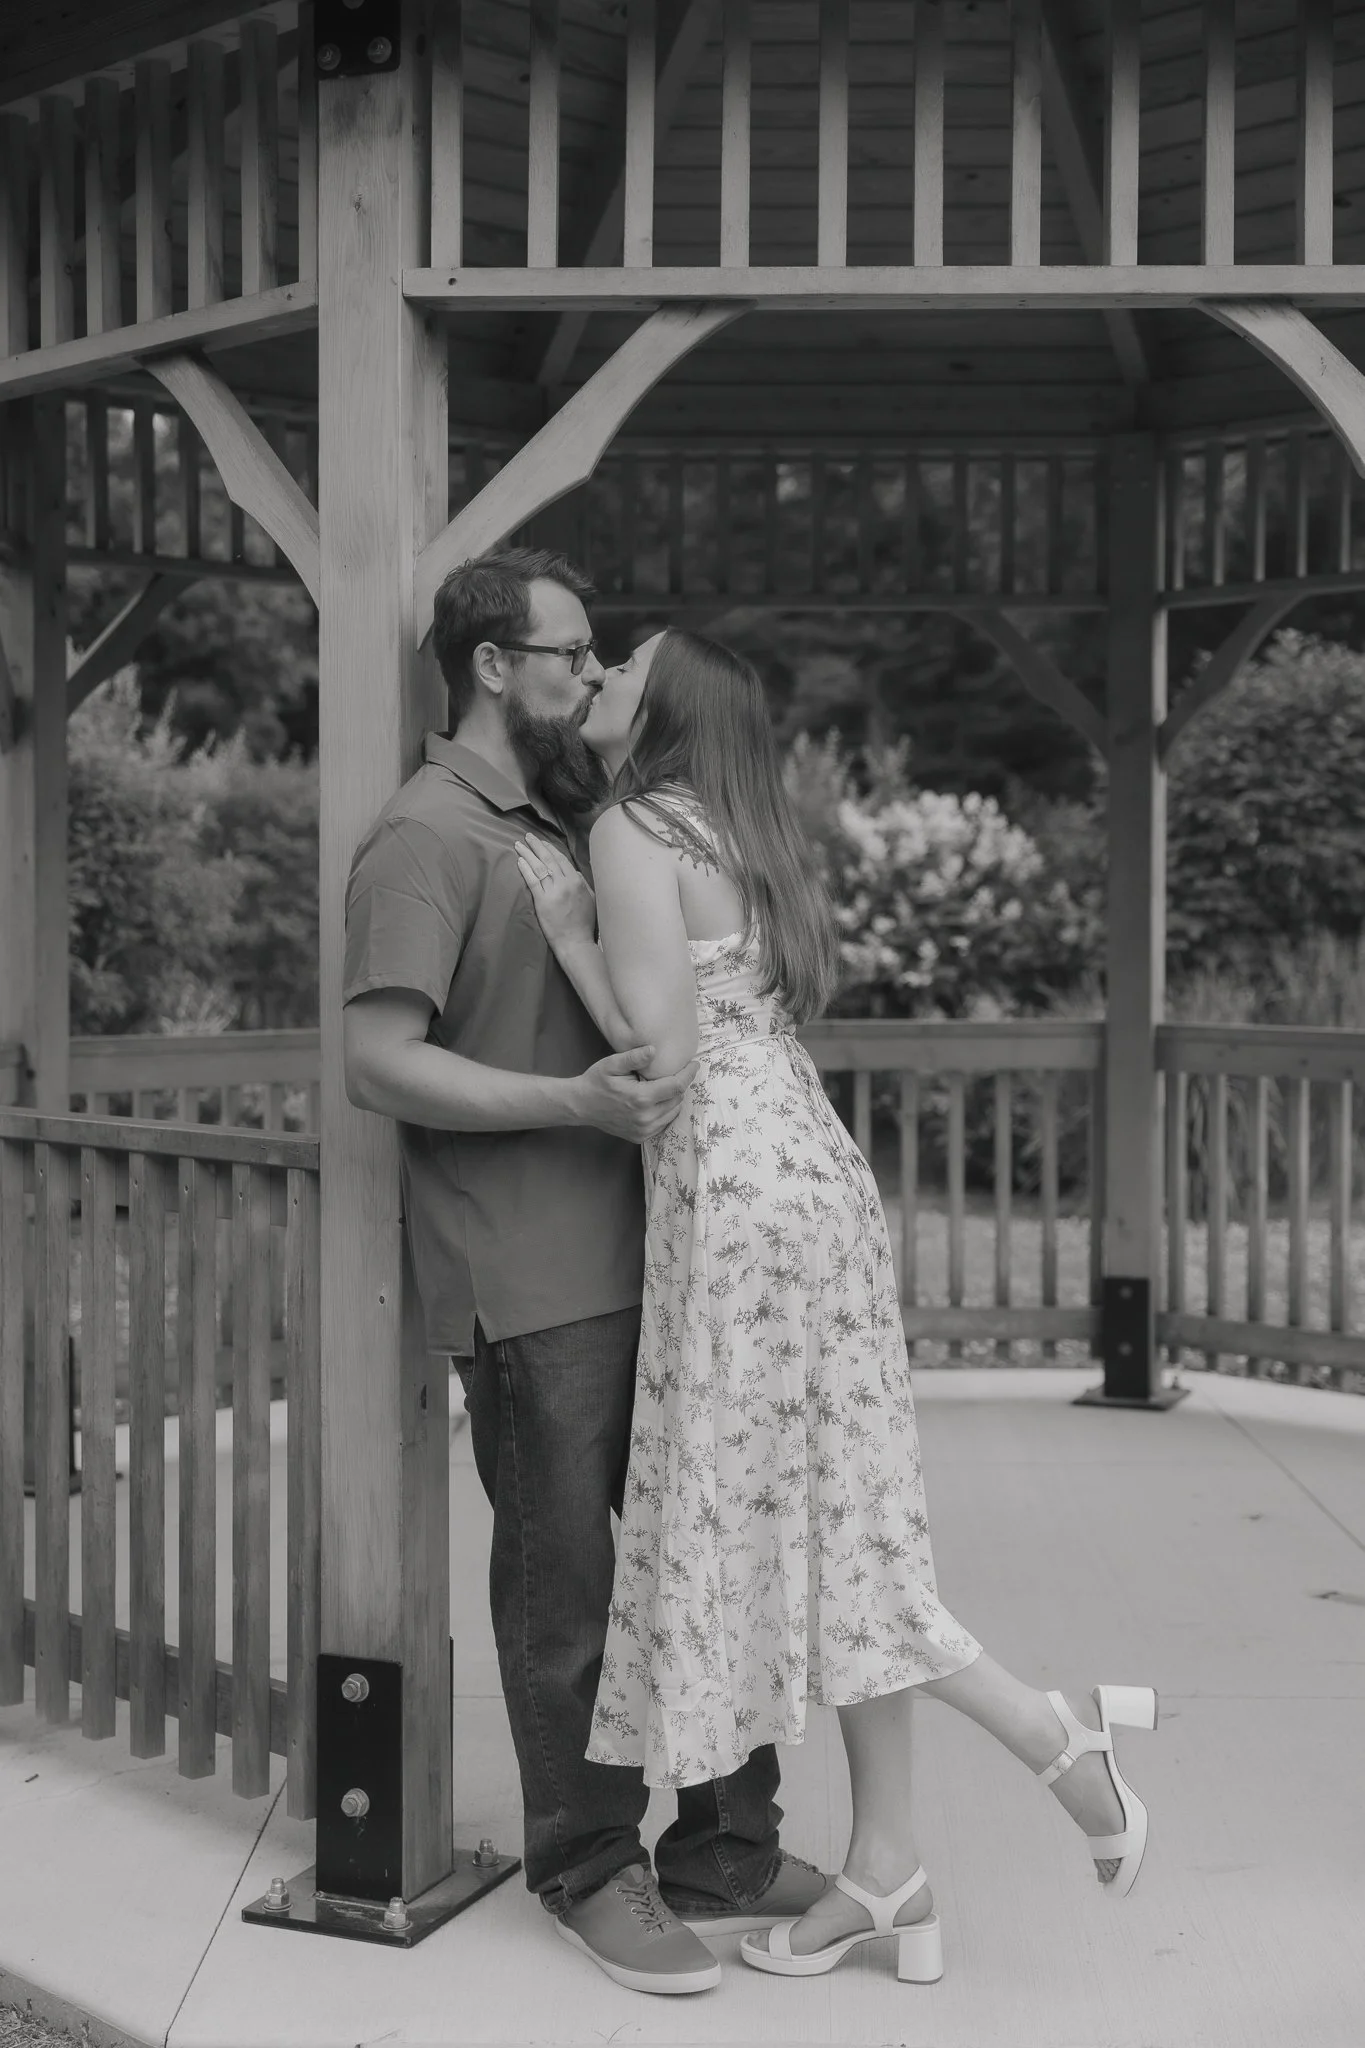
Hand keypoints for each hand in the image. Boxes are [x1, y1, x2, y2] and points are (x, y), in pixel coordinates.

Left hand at [515, 832, 596, 951]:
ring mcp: (554, 891)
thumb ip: (583, 884)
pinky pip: (532, 881)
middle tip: (528, 836)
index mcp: (577, 881)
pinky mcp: (542, 901)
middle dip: (537, 845)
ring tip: (519, 844)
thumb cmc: (585, 924)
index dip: (550, 849)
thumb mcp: (591, 900)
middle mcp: (565, 883)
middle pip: (549, 859)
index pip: (561, 859)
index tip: (542, 842)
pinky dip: (525, 869)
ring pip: (539, 867)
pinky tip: (519, 860)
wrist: (576, 942)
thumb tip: (575, 873)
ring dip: (528, 853)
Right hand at [573, 1045, 697, 1141]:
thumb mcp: (611, 1064)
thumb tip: (654, 1050)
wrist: (580, 1106)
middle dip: (680, 1085)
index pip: (676, 1086)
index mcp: (641, 1098)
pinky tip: (657, 1101)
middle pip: (677, 1100)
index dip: (688, 1074)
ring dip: (674, 1099)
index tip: (694, 1064)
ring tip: (665, 1086)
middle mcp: (645, 1118)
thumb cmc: (596, 1082)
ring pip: (673, 1113)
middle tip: (675, 1073)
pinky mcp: (640, 1137)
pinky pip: (663, 1123)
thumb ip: (634, 1057)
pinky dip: (665, 1111)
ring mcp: (643, 1130)